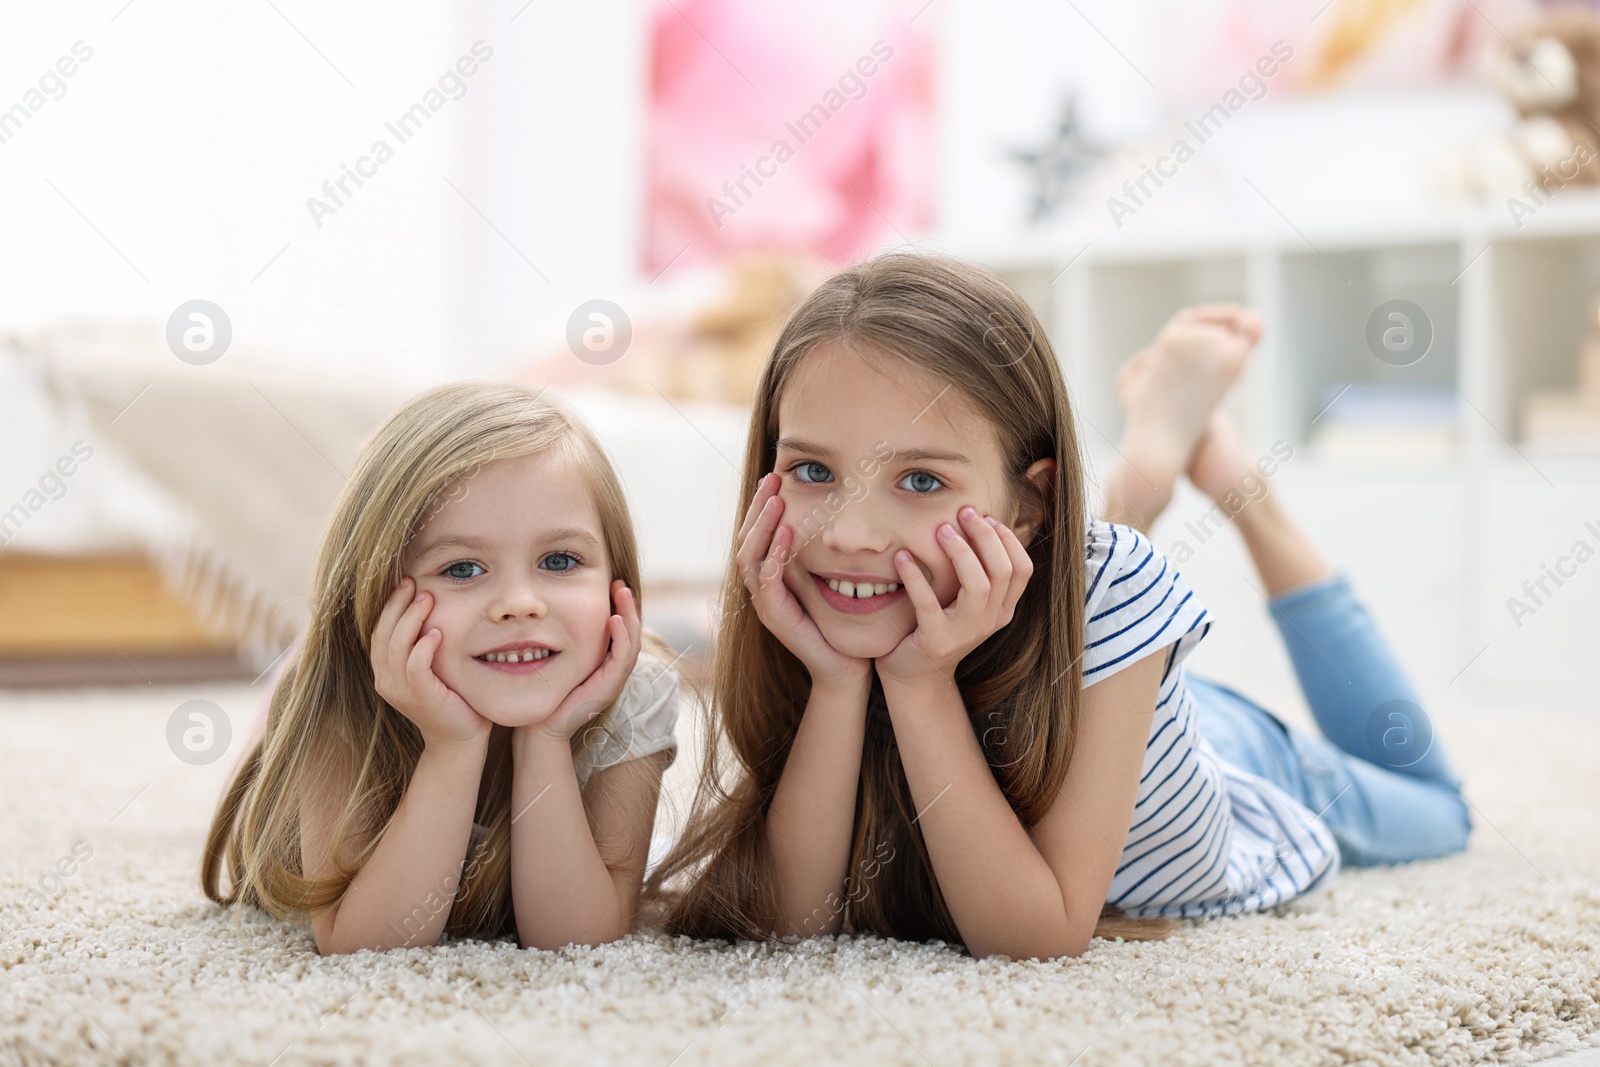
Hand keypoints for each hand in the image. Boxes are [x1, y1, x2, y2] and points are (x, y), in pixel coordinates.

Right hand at [371, 577, 491, 750]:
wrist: (460, 737)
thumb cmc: (451, 697)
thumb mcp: (432, 667)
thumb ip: (423, 643)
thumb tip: (430, 603)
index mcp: (385, 671)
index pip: (379, 630)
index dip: (390, 605)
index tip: (406, 582)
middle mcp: (386, 680)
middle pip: (383, 633)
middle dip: (398, 604)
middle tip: (414, 583)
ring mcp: (400, 691)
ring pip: (396, 646)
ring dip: (411, 619)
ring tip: (427, 598)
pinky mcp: (420, 698)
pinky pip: (415, 667)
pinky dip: (423, 647)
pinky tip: (437, 632)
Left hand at [528, 580, 641, 742]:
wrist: (541, 725)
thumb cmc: (545, 691)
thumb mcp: (558, 658)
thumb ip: (562, 638)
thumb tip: (549, 610)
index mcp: (604, 662)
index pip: (620, 629)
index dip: (619, 607)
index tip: (612, 585)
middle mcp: (613, 669)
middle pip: (631, 632)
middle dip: (627, 606)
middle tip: (620, 584)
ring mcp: (614, 679)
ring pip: (632, 641)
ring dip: (629, 615)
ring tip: (622, 593)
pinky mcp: (609, 686)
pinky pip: (622, 657)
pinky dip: (621, 637)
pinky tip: (614, 619)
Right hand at [736, 472, 871, 685]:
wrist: (844, 668)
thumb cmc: (839, 624)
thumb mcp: (826, 581)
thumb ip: (818, 554)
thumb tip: (829, 515)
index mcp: (769, 579)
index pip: (754, 535)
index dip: (761, 506)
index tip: (774, 478)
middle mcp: (760, 589)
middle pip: (746, 540)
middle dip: (758, 508)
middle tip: (771, 479)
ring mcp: (765, 604)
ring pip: (749, 557)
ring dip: (763, 526)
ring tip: (776, 500)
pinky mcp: (776, 617)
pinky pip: (768, 581)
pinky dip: (776, 555)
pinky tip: (788, 534)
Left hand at [876, 507, 1033, 688]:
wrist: (916, 675)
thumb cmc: (938, 626)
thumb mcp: (966, 601)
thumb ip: (977, 572)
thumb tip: (979, 522)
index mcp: (1001, 610)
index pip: (1022, 569)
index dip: (1007, 539)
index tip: (985, 517)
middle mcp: (990, 622)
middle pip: (1002, 571)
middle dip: (985, 536)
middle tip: (963, 513)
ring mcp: (965, 633)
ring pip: (978, 586)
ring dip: (960, 552)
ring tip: (940, 530)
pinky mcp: (936, 640)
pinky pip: (929, 604)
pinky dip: (916, 576)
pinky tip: (902, 557)